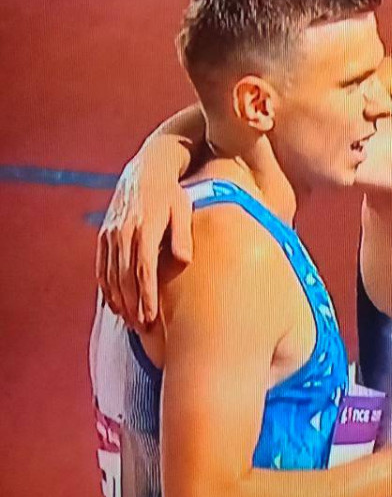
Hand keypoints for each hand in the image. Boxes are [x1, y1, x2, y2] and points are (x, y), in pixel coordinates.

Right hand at [96, 149, 192, 328]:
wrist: (148, 169)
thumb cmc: (173, 193)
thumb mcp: (184, 209)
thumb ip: (183, 235)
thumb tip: (184, 261)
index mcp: (144, 229)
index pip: (143, 271)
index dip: (147, 296)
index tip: (152, 317)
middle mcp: (123, 233)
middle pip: (124, 278)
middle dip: (133, 305)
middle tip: (142, 327)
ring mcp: (111, 234)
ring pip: (110, 274)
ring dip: (118, 300)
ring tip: (130, 321)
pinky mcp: (104, 234)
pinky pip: (101, 266)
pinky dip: (106, 286)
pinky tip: (114, 303)